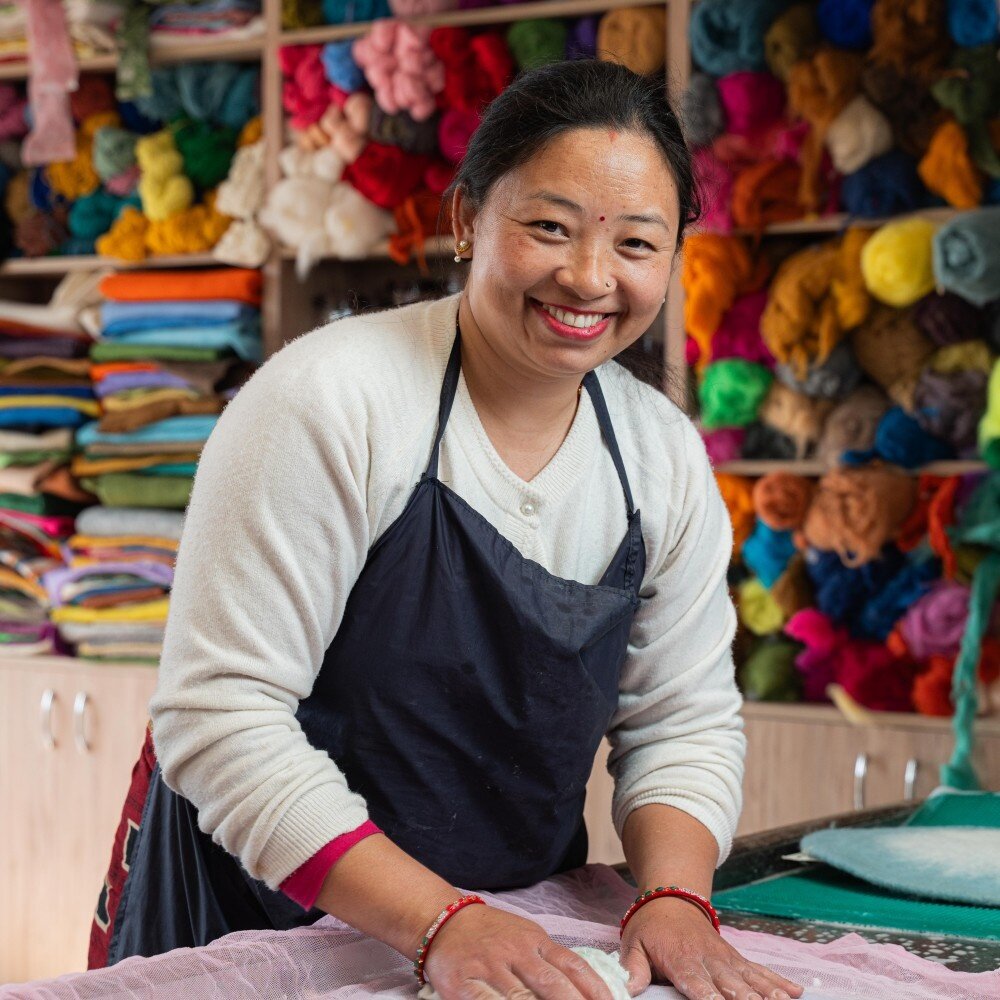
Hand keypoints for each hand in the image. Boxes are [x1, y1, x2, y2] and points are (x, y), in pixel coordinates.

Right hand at [422, 903, 615, 999]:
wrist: (443, 921)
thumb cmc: (489, 933)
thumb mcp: (524, 935)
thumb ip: (548, 959)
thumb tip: (584, 986)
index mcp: (534, 941)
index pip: (572, 965)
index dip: (595, 989)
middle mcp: (515, 952)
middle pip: (553, 985)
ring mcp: (489, 969)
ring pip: (523, 999)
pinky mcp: (463, 985)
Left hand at [619, 897, 803, 999]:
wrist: (671, 896)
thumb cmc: (650, 926)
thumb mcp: (633, 943)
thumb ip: (633, 967)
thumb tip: (626, 989)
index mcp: (680, 959)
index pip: (696, 983)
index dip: (708, 998)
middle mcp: (707, 959)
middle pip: (730, 984)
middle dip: (745, 999)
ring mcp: (725, 958)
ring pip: (750, 978)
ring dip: (767, 992)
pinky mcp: (735, 957)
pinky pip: (759, 970)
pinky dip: (777, 981)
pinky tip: (795, 992)